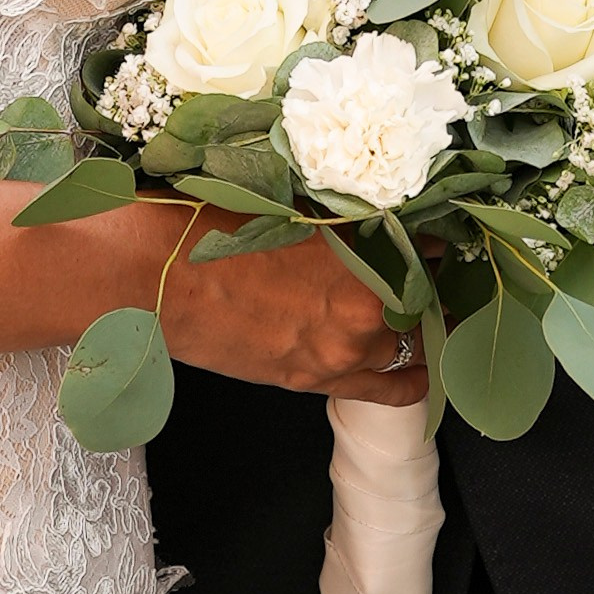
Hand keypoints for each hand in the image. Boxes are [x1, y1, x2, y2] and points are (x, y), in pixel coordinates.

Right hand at [153, 207, 427, 408]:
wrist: (159, 280)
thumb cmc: (211, 228)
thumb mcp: (287, 204)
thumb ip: (339, 216)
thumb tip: (372, 215)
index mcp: (362, 247)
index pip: (426, 245)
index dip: (432, 241)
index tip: (434, 239)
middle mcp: (364, 302)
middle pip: (424, 296)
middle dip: (427, 284)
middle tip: (428, 275)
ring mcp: (344, 348)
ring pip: (412, 342)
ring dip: (420, 326)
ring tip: (425, 315)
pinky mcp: (318, 379)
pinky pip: (390, 389)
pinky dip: (412, 378)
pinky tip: (423, 370)